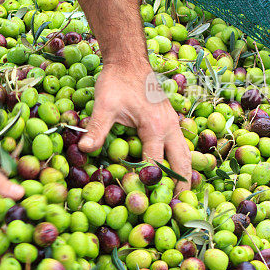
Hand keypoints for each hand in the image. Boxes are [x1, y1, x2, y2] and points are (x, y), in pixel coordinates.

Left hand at [78, 61, 191, 193]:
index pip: (155, 165)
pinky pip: (180, 146)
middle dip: (179, 187)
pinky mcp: (170, 120)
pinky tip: (173, 172)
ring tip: (179, 197)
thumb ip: (96, 129)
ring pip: (185, 155)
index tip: (143, 204)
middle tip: (176, 210)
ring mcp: (173, 123)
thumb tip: (84, 149)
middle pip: (182, 164)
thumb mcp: (104, 105)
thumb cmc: (116, 81)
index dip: (149, 185)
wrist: (129, 60)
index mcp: (156, 128)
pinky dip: (180, 161)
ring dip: (183, 175)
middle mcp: (170, 128)